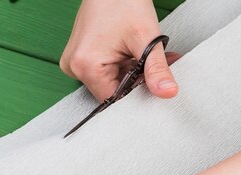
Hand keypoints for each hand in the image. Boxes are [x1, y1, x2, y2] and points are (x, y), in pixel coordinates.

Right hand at [60, 0, 179, 100]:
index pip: (114, 99)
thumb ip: (156, 69)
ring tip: (145, 54)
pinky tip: (133, 53)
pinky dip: (123, 65)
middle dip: (137, 81)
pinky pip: (104, 71)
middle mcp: (74, 67)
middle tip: (156, 63)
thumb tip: (166, 92)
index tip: (153, 81)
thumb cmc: (122, 0)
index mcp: (85, 66)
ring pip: (111, 81)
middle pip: (112, 90)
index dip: (137, 93)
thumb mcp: (145, 38)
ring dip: (132, 72)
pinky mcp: (81, 57)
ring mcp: (75, 62)